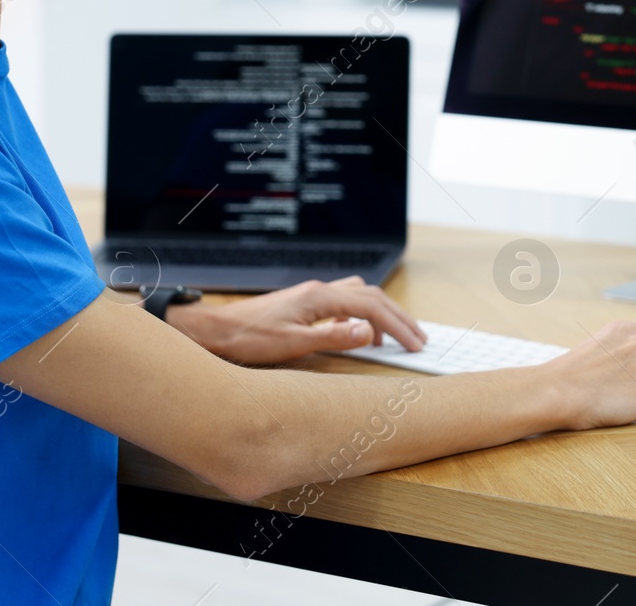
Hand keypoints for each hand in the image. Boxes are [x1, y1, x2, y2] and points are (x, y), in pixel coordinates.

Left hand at [165, 276, 427, 364]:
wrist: (216, 331)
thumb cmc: (249, 338)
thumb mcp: (293, 343)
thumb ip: (333, 337)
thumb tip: (370, 330)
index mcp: (320, 297)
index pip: (371, 307)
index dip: (397, 326)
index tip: (415, 344)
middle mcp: (319, 290)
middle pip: (371, 296)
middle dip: (398, 317)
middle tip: (418, 338)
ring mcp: (312, 295)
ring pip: (360, 295)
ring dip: (382, 313)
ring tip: (396, 336)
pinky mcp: (304, 303)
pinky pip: (345, 301)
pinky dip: (362, 313)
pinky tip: (359, 331)